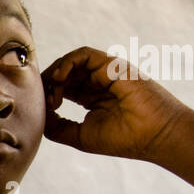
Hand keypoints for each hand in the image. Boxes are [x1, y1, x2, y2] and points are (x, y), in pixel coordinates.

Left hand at [41, 46, 191, 160]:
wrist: (156, 135)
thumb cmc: (123, 139)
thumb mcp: (80, 136)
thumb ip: (56, 127)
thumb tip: (37, 115)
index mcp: (89, 98)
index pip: (59, 87)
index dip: (45, 95)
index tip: (43, 112)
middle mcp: (96, 82)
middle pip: (61, 73)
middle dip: (46, 85)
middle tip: (46, 103)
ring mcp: (104, 72)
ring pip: (69, 62)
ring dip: (54, 75)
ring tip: (54, 95)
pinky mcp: (112, 65)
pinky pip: (82, 54)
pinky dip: (66, 63)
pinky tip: (60, 79)